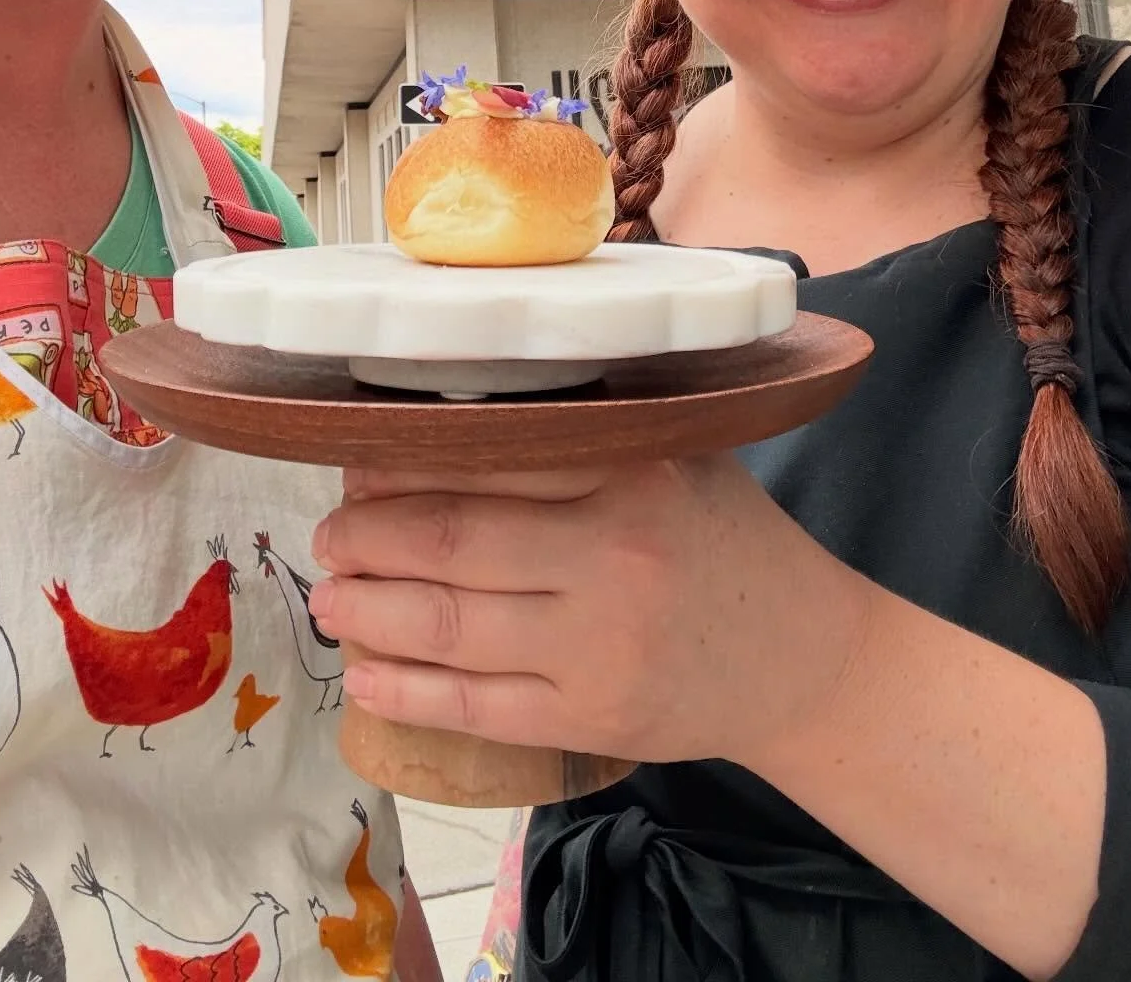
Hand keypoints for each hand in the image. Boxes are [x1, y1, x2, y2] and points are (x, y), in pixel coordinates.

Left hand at [309, 457, 874, 769]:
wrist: (801, 656)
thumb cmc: (724, 538)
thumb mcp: (675, 454)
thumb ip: (585, 429)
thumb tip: (444, 412)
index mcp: (629, 470)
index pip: (484, 460)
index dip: (401, 465)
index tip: (357, 464)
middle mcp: (611, 553)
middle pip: (449, 542)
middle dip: (366, 539)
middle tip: (329, 535)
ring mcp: (599, 644)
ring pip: (450, 627)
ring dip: (369, 612)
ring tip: (330, 599)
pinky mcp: (591, 718)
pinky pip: (476, 707)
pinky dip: (407, 692)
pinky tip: (364, 675)